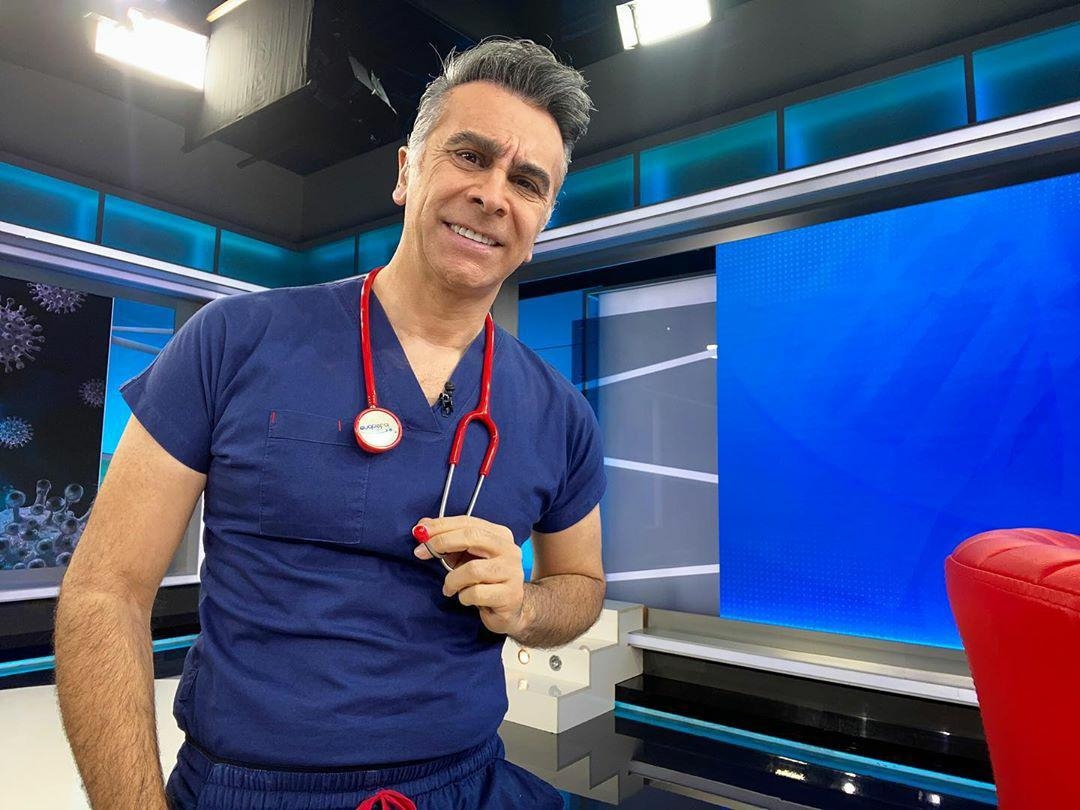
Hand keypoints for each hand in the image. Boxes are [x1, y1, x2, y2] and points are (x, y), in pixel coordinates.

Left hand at [413, 516, 526, 635]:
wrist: (509, 609)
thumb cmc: (484, 579)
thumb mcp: (465, 557)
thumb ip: (447, 541)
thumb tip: (422, 525)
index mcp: (499, 534)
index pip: (468, 523)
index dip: (441, 525)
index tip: (419, 531)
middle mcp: (509, 549)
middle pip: (472, 537)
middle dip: (442, 542)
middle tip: (421, 552)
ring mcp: (512, 572)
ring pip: (472, 569)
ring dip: (452, 580)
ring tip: (449, 588)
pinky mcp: (510, 595)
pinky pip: (476, 593)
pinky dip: (463, 597)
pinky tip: (465, 598)